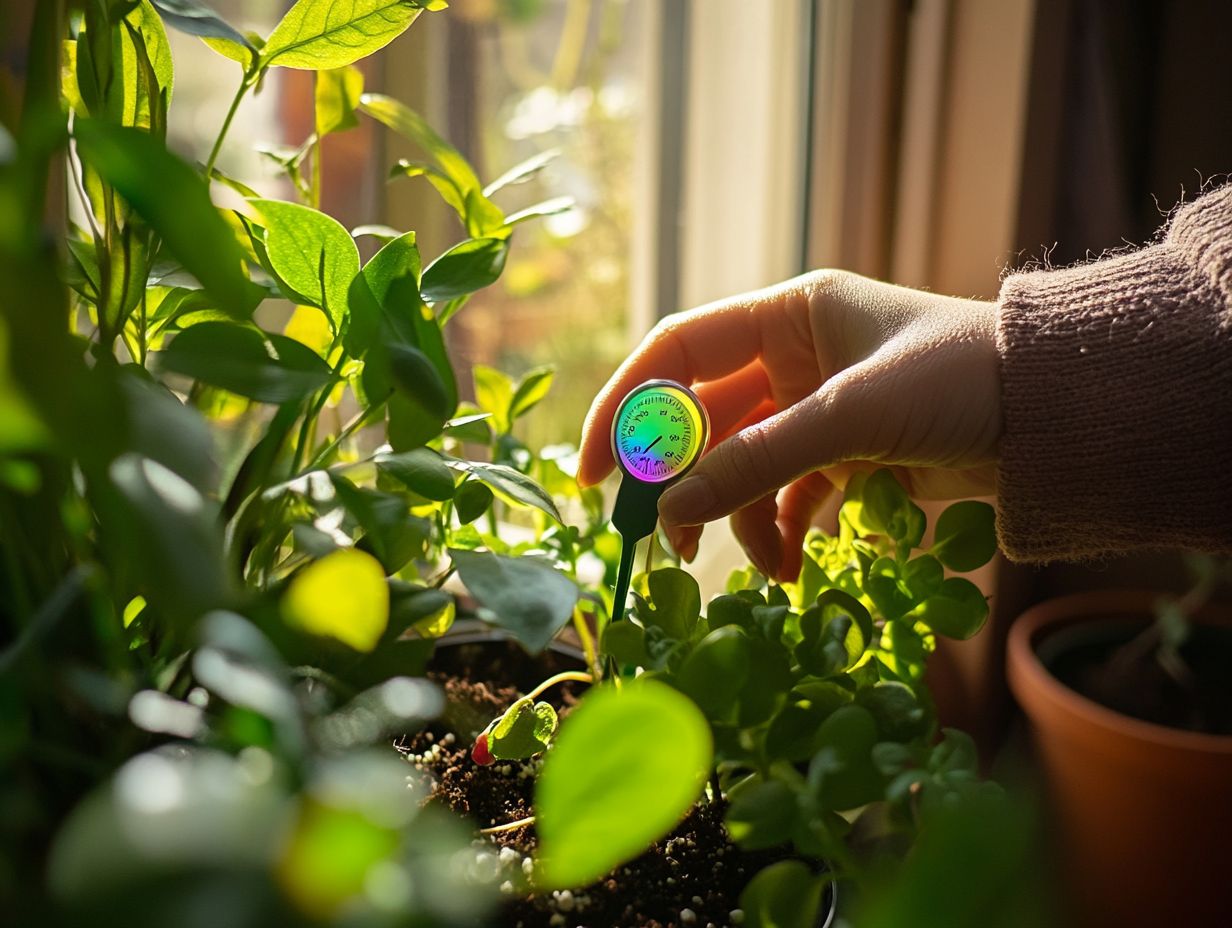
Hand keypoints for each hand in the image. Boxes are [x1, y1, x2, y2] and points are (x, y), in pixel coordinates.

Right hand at [577, 270, 1000, 580]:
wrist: (1056, 415)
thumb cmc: (960, 380)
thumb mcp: (852, 416)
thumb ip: (759, 461)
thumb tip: (670, 510)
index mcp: (788, 314)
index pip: (679, 352)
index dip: (627, 406)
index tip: (594, 469)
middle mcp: (794, 355)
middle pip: (706, 419)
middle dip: (684, 480)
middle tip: (661, 537)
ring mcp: (819, 407)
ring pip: (745, 465)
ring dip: (739, 517)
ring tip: (756, 568)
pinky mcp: (847, 454)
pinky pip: (789, 494)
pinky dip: (783, 530)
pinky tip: (791, 567)